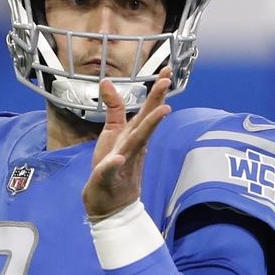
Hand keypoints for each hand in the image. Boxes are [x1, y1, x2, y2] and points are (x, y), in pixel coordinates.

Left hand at [82, 67, 172, 219]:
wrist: (111, 205)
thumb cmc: (114, 166)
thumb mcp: (112, 132)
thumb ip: (114, 107)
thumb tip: (107, 80)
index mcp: (134, 134)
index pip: (147, 110)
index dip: (157, 90)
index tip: (168, 70)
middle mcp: (132, 146)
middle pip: (146, 121)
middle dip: (157, 101)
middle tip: (167, 82)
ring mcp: (123, 162)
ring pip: (136, 142)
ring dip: (148, 127)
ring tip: (162, 112)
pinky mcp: (109, 179)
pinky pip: (111, 171)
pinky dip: (114, 165)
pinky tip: (117, 159)